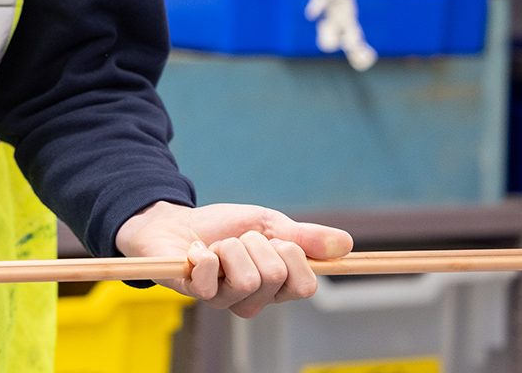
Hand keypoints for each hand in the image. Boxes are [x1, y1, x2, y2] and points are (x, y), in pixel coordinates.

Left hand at [115, 202, 352, 317]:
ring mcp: (223, 300)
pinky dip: (204, 253)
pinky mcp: (194, 294)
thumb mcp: (270, 224)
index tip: (278, 240)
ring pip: (248, 279)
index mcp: (276, 286)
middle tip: (238, 240)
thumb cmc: (224, 226)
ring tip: (217, 246)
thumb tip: (345, 245)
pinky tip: (196, 251)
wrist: (176, 221)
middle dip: (256, 243)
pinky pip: (212, 279)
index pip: (306, 286)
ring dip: (231, 247)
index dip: (295, 256)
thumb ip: (305, 237)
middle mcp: (253, 300)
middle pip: (276, 276)